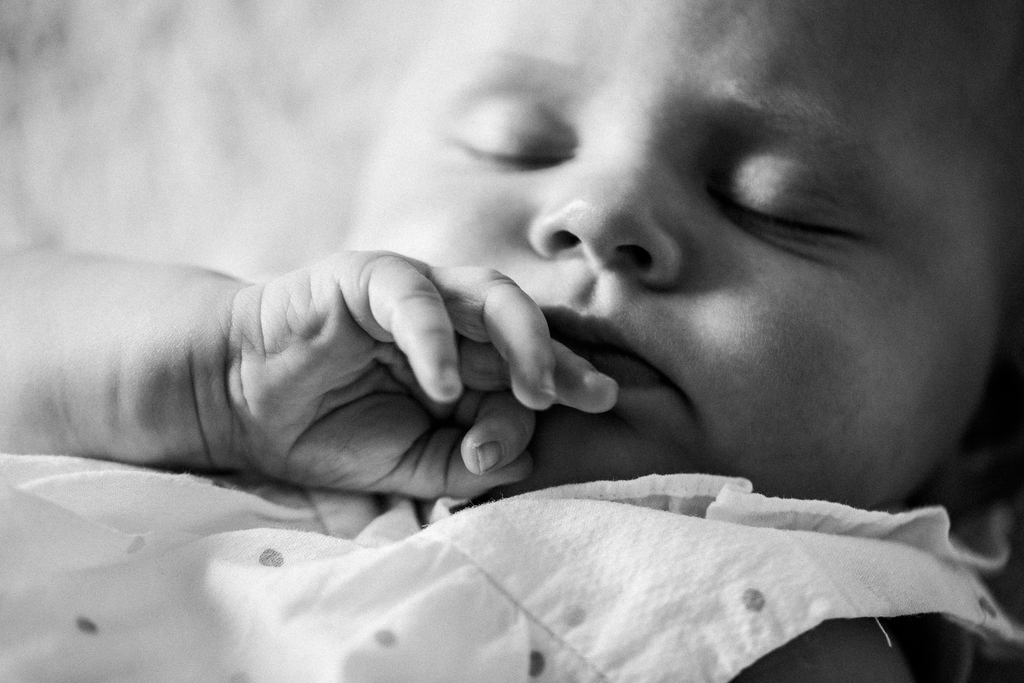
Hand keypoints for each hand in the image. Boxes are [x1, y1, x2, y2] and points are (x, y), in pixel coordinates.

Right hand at [221, 251, 616, 497]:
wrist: (241, 406)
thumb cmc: (328, 430)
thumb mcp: (410, 464)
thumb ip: (464, 462)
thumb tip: (524, 459)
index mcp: (467, 359)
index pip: (529, 368)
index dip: (555, 395)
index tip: (567, 430)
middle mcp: (451, 318)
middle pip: (525, 326)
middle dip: (563, 360)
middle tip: (594, 396)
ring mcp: (413, 293)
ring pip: (489, 294)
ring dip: (522, 341)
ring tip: (535, 390)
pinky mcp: (365, 278)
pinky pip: (414, 299)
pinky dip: (435, 341)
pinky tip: (443, 387)